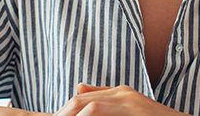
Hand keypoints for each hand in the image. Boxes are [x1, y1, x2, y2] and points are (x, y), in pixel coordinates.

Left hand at [52, 83, 189, 114]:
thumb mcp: (131, 106)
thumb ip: (106, 96)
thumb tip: (78, 86)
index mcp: (120, 93)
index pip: (80, 99)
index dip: (63, 112)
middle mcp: (124, 95)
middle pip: (80, 102)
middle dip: (64, 113)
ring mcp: (130, 104)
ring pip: (89, 108)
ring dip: (71, 115)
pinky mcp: (135, 112)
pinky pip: (101, 112)